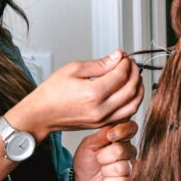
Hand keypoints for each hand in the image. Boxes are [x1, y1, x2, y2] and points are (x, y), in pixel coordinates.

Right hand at [8, 51, 142, 139]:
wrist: (41, 115)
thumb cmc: (52, 92)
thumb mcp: (74, 69)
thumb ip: (100, 64)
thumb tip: (118, 57)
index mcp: (93, 93)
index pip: (121, 75)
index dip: (126, 63)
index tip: (123, 56)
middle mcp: (101, 109)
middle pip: (131, 89)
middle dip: (135, 73)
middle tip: (130, 63)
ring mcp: (103, 120)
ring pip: (134, 104)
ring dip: (138, 88)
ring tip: (133, 76)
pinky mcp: (103, 125)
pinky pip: (127, 114)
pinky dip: (132, 102)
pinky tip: (128, 91)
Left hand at [72, 121, 138, 180]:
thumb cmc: (87, 159)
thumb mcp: (89, 144)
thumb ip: (102, 134)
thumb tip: (113, 126)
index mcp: (121, 138)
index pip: (132, 128)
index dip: (123, 130)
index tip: (110, 136)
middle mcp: (129, 152)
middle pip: (121, 150)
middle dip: (103, 156)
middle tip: (98, 159)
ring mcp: (131, 168)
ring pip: (121, 168)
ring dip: (105, 171)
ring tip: (101, 171)